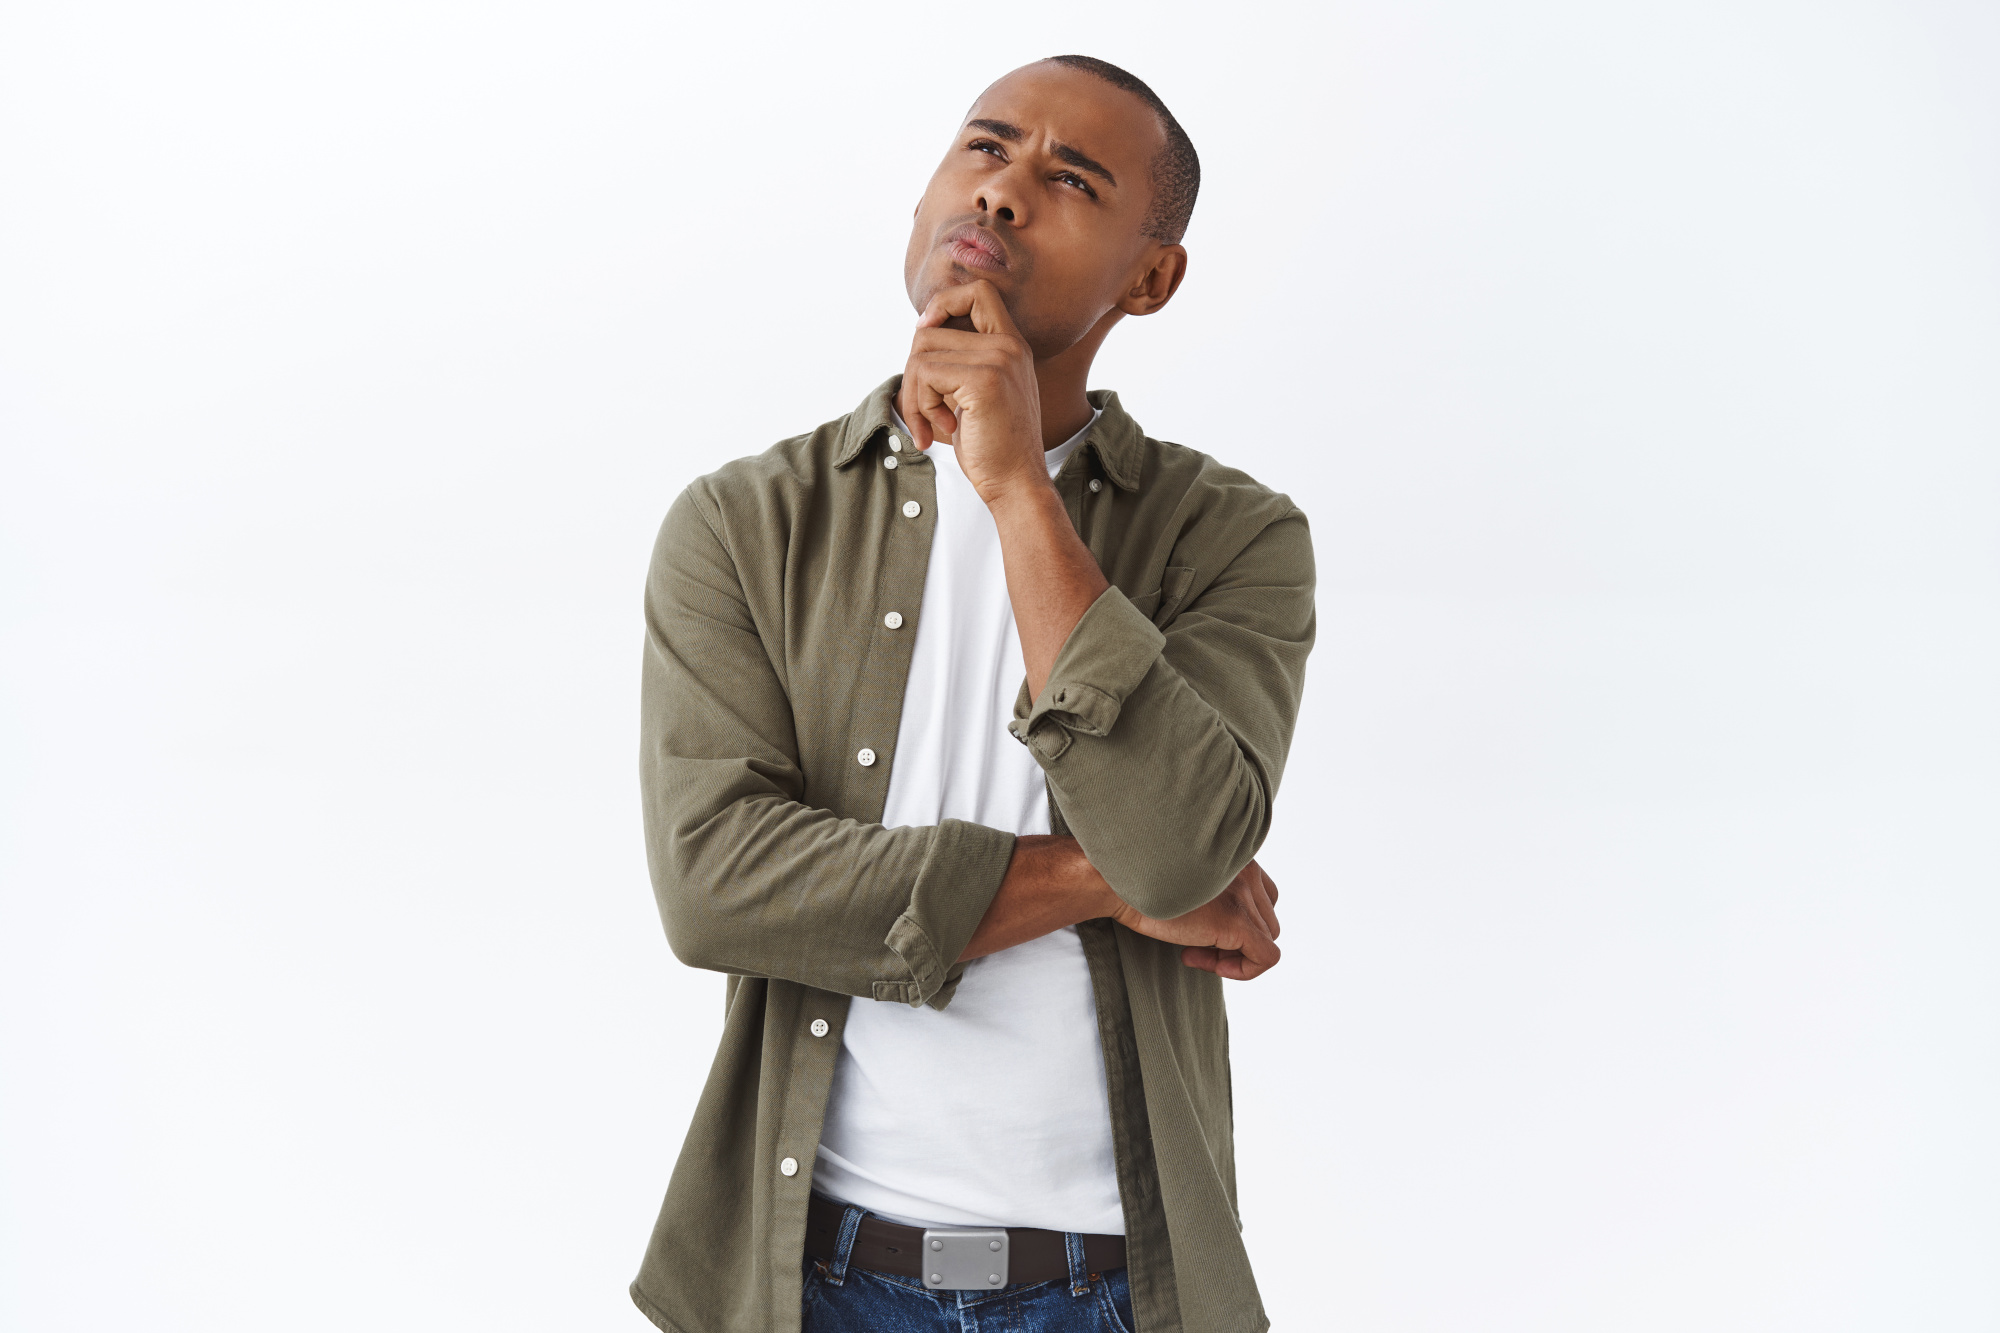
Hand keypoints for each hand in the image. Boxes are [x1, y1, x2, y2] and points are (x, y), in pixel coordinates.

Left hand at [900, 280, 1048, 507]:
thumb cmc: (993, 446)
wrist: (1017, 483)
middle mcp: (1009, 346)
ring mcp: (999, 360)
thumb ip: (962, 361)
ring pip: (920, 353)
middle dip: (913, 374)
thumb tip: (921, 331)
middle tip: (922, 412)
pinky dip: (919, 406)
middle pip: (930, 330)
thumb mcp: (977, 394)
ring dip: (913, 395)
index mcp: (1012, 345)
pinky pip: (924, 374)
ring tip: (931, 424)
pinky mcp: (984, 381)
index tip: (927, 333)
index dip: (943, 304)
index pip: (978, 292)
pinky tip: (941, 429)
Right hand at [1110, 860, 1281, 979]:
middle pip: (1266, 919)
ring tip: (1193, 952)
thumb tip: (1220, 928)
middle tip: (1195, 946)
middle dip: (1235, 940)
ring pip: (1266, 939)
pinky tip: (1204, 963)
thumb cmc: (1136, 881)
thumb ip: (1210, 891)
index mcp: (1234, 854)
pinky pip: (1265, 959)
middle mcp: (1246, 868)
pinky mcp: (1238, 922)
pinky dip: (1242, 971)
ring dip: (1232, 955)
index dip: (1239, 919)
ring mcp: (1244, 895)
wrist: (1114, 883)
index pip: (1263, 894)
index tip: (1203, 929)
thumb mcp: (1185, 881)